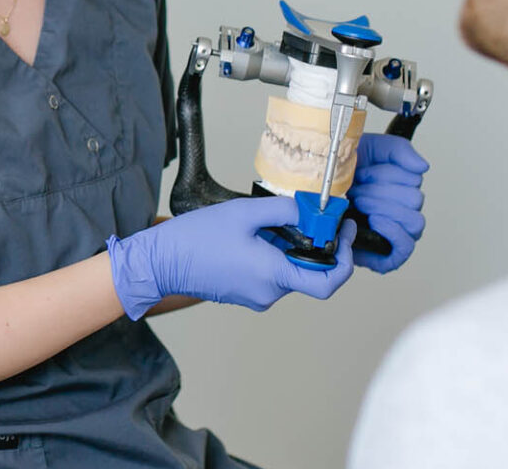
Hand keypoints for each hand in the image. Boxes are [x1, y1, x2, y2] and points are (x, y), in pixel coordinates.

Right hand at [106, 197, 354, 319]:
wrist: (161, 262)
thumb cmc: (196, 239)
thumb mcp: (244, 213)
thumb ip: (284, 210)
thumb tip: (309, 213)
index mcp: (274, 276)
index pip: (329, 282)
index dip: (345, 258)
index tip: (344, 233)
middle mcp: (269, 293)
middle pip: (308, 271)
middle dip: (311, 243)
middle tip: (306, 215)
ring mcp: (257, 297)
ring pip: (289, 271)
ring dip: (289, 247)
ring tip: (268, 222)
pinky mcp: (245, 293)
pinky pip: (271, 274)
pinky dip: (273, 254)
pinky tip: (254, 235)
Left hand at [348, 133, 427, 273]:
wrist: (312, 194)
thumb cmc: (339, 177)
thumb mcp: (369, 149)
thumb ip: (399, 150)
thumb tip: (422, 167)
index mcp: (401, 185)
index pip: (415, 178)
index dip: (387, 172)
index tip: (363, 172)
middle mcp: (402, 209)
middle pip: (415, 199)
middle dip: (381, 190)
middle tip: (358, 189)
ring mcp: (398, 232)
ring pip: (414, 220)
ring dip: (383, 207)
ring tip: (359, 201)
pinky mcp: (389, 254)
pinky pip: (405, 246)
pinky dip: (392, 230)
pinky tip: (374, 218)